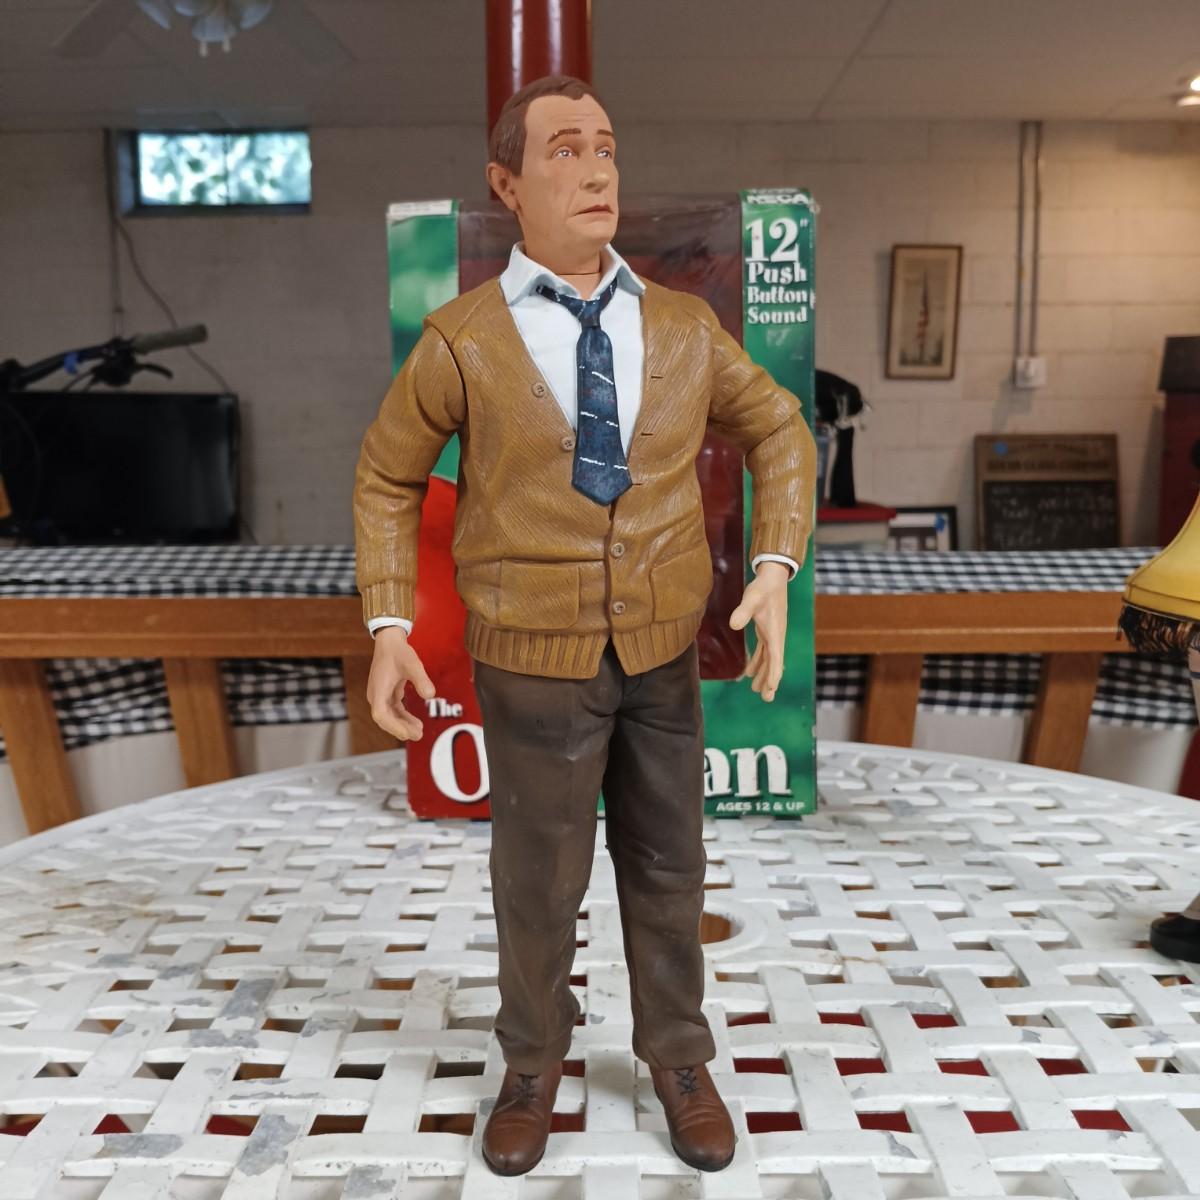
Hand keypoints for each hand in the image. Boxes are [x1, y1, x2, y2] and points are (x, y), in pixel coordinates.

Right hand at [366, 626, 435, 740]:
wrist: (390, 642)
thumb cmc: (399, 652)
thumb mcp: (413, 664)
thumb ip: (421, 679)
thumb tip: (431, 696)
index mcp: (378, 689)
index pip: (381, 714)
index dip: (393, 726)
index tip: (407, 733)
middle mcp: (376, 695)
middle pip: (384, 719)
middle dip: (400, 729)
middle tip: (418, 735)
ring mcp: (380, 696)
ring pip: (389, 716)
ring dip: (403, 725)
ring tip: (420, 731)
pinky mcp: (385, 694)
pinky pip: (393, 710)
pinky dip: (403, 718)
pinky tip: (416, 723)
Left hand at [730, 561, 788, 702]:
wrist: (772, 577)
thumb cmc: (763, 587)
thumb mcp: (752, 597)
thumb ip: (743, 611)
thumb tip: (733, 625)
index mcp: (775, 632)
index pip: (776, 657)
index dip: (774, 674)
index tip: (772, 688)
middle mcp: (776, 636)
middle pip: (774, 663)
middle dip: (770, 681)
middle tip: (767, 699)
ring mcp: (772, 634)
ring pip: (769, 659)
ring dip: (764, 674)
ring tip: (757, 691)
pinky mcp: (767, 630)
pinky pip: (764, 651)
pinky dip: (758, 662)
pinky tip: (749, 672)